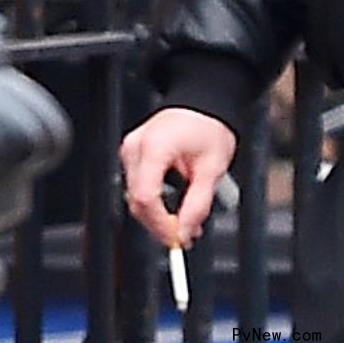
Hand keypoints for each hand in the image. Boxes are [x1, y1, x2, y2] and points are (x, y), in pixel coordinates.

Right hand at [120, 107, 236, 249]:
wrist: (203, 104)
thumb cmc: (208, 127)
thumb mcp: (213, 168)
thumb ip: (198, 203)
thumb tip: (186, 232)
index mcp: (155, 147)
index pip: (145, 196)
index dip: (160, 224)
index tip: (177, 238)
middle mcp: (135, 147)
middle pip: (137, 200)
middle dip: (160, 223)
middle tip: (185, 236)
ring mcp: (130, 150)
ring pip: (136, 197)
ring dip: (158, 214)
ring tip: (186, 220)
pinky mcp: (131, 154)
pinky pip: (138, 186)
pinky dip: (154, 200)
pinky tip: (173, 206)